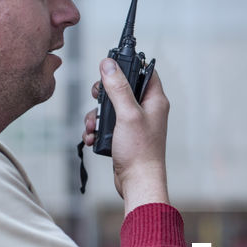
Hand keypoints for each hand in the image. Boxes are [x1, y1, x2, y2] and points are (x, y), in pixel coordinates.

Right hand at [83, 58, 169, 210]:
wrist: (138, 182)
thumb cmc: (140, 151)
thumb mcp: (127, 114)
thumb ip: (118, 87)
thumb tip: (109, 63)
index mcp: (155, 100)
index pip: (145, 71)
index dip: (128, 66)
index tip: (110, 66)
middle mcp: (147, 110)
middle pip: (121, 88)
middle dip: (103, 95)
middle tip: (96, 98)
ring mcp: (135, 123)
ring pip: (110, 108)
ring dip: (96, 116)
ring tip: (92, 127)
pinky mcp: (124, 136)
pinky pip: (107, 125)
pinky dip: (97, 130)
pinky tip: (92, 138)